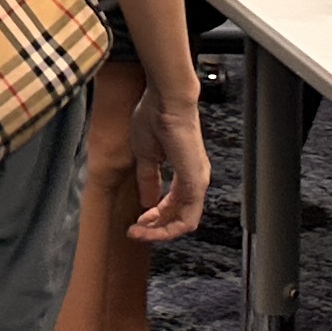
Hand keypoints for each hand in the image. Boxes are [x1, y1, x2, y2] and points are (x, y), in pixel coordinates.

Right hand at [127, 81, 209, 242]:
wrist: (166, 99)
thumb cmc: (155, 116)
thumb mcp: (146, 155)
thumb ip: (149, 179)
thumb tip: (148, 202)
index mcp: (186, 172)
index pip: (174, 206)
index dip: (155, 218)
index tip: (136, 220)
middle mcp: (196, 179)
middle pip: (180, 218)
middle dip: (155, 229)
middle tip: (134, 230)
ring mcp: (198, 182)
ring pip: (184, 222)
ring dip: (160, 231)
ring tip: (138, 230)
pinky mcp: (195, 182)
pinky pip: (187, 217)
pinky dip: (168, 226)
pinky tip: (149, 224)